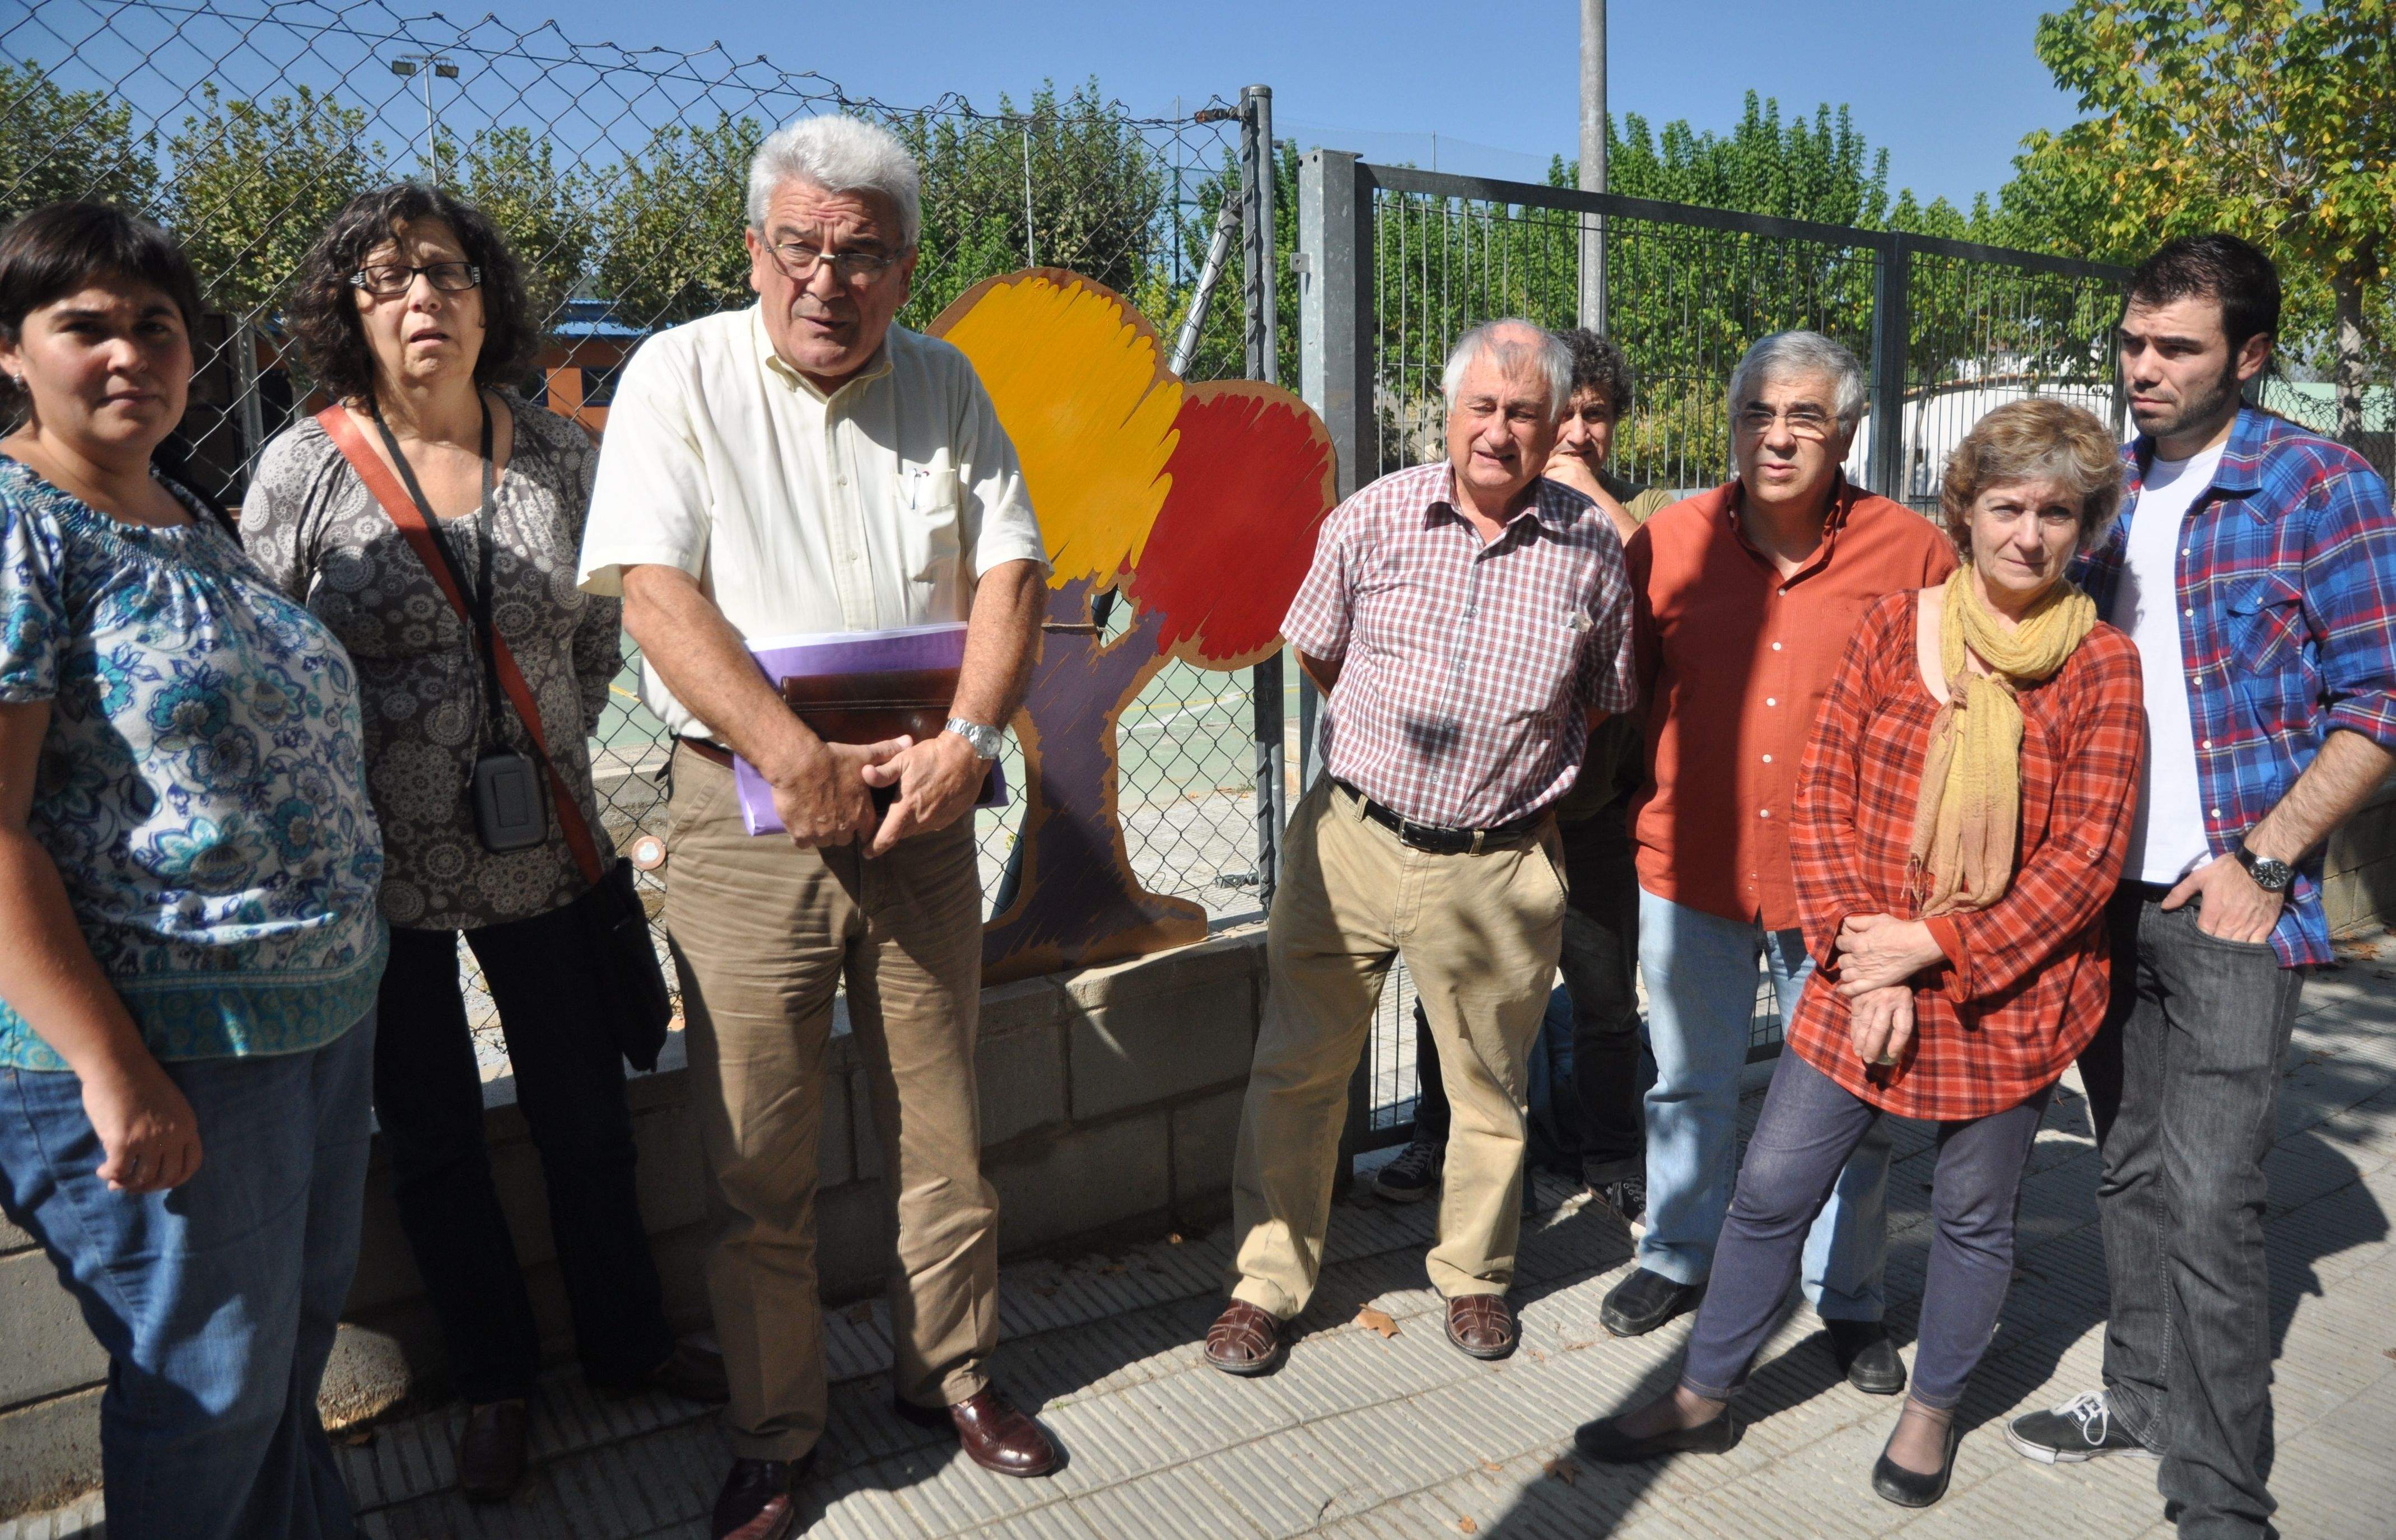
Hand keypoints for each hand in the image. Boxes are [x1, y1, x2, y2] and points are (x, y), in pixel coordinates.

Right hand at [81, 1052, 201, 1192]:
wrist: (116, 1063)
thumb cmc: (139, 1081)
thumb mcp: (170, 1105)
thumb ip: (167, 1130)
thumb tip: (152, 1161)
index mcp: (188, 1125)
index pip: (191, 1165)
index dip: (174, 1179)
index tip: (158, 1181)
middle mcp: (173, 1135)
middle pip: (166, 1177)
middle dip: (147, 1186)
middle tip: (130, 1184)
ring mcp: (149, 1139)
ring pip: (142, 1178)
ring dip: (126, 1184)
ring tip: (114, 1179)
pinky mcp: (123, 1141)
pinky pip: (117, 1171)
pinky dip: (109, 1175)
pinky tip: (103, 1170)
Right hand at [767, 736, 911, 848]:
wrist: (799, 763)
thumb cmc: (833, 759)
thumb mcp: (863, 755)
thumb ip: (887, 752)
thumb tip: (909, 741)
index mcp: (861, 814)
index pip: (867, 831)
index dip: (860, 826)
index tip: (853, 818)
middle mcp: (843, 828)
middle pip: (844, 838)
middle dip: (840, 829)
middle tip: (832, 814)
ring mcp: (821, 833)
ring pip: (824, 841)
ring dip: (821, 833)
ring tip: (815, 816)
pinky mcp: (800, 834)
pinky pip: (803, 843)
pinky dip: (801, 835)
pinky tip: (799, 822)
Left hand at [862, 731, 986, 855]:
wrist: (968, 756)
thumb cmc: (932, 756)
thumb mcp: (905, 759)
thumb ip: (883, 772)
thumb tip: (864, 774)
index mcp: (906, 807)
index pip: (887, 837)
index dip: (874, 848)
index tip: (866, 853)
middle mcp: (921, 819)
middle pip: (900, 835)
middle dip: (890, 833)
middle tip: (882, 825)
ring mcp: (937, 820)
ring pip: (915, 830)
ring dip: (907, 826)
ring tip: (903, 814)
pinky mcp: (949, 818)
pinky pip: (930, 825)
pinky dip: (923, 820)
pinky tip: (923, 806)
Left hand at [1833, 914, 1948, 994]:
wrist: (1917, 946)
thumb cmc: (1899, 930)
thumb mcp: (1878, 920)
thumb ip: (1859, 921)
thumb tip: (1845, 921)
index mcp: (1857, 943)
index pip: (1840, 943)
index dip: (1843, 941)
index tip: (1848, 942)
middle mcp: (1858, 959)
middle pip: (1842, 960)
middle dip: (1846, 956)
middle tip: (1853, 955)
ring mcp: (1865, 973)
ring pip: (1845, 974)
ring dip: (1847, 971)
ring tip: (1852, 969)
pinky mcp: (1874, 983)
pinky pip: (1853, 989)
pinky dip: (1845, 989)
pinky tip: (1842, 989)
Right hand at [1846, 985, 1915, 1067]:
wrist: (1885, 960)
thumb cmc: (1898, 984)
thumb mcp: (1906, 998)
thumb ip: (1902, 1017)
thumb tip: (1895, 1043)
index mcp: (1903, 1002)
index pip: (1902, 1028)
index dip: (1897, 1044)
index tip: (1892, 1056)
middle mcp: (1886, 1002)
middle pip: (1880, 1030)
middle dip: (1873, 1047)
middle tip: (1869, 1059)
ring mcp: (1870, 998)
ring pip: (1864, 1025)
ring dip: (1861, 1041)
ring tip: (1859, 1052)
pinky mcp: (1858, 996)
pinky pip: (1855, 1016)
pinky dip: (1854, 1029)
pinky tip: (1854, 1039)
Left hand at [2162, 854, 2283, 944]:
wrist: (2262, 864)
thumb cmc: (2229, 870)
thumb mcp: (2200, 876)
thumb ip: (2180, 893)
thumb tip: (2164, 907)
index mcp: (2213, 911)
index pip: (2203, 935)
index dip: (2198, 941)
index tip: (2195, 942)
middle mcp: (2231, 921)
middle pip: (2219, 944)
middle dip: (2213, 949)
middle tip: (2208, 951)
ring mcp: (2249, 924)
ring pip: (2237, 946)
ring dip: (2230, 952)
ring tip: (2223, 955)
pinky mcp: (2265, 924)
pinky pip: (2257, 943)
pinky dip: (2250, 948)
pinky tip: (2244, 951)